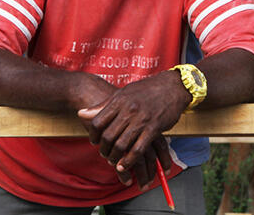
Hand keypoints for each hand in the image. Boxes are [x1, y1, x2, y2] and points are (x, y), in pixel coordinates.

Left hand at [77, 70, 190, 187]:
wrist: (172, 87)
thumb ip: (103, 105)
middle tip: (104, 154)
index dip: (93, 135)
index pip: (98, 122)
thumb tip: (81, 113)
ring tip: (113, 161)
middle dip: (103, 149)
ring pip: (121, 145)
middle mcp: (128, 110)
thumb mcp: (123, 93)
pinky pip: (138, 149)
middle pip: (108, 136)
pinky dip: (129, 160)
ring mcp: (141, 120)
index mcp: (119, 100)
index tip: (94, 141)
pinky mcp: (154, 129)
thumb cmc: (146, 90)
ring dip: (114, 157)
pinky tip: (124, 165)